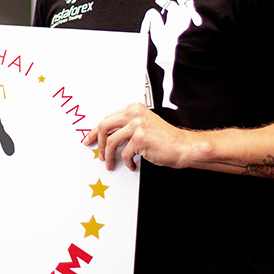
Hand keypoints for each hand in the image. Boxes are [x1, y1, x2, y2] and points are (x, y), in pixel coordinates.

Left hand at [84, 102, 199, 171]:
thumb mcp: (143, 126)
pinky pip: (125, 153)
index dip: (95, 131)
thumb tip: (106, 137)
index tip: (89, 139)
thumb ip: (126, 127)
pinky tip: (132, 165)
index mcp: (133, 108)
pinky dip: (127, 162)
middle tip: (98, 154)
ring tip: (110, 163)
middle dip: (98, 142)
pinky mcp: (140, 138)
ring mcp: (137, 125)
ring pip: (111, 141)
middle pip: (104, 126)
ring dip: (109, 156)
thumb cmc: (165, 139)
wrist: (184, 146)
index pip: (107, 118)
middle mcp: (134, 114)